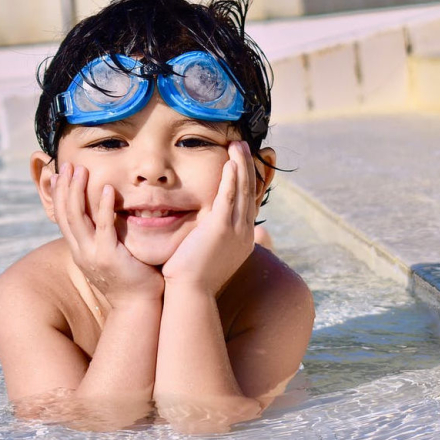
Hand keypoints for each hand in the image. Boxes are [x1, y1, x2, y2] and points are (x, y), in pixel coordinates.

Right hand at [52, 163, 164, 307]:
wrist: (138, 306)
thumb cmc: (130, 279)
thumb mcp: (109, 255)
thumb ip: (104, 237)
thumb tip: (106, 217)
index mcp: (79, 250)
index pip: (62, 217)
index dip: (59, 194)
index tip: (60, 174)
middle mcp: (80, 252)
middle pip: (65, 214)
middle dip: (65, 187)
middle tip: (68, 165)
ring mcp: (92, 255)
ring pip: (77, 217)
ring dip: (78, 191)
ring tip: (81, 170)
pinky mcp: (108, 257)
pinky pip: (103, 227)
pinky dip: (103, 206)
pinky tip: (107, 189)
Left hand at [161, 141, 255, 295]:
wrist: (190, 293)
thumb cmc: (192, 279)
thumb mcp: (207, 256)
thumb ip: (211, 241)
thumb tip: (205, 233)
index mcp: (242, 239)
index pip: (247, 203)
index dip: (246, 181)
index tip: (244, 163)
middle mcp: (244, 233)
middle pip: (248, 192)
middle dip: (247, 167)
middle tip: (243, 146)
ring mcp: (236, 231)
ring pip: (241, 190)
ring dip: (241, 165)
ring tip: (238, 145)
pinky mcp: (221, 228)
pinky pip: (228, 197)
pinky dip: (231, 179)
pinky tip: (230, 163)